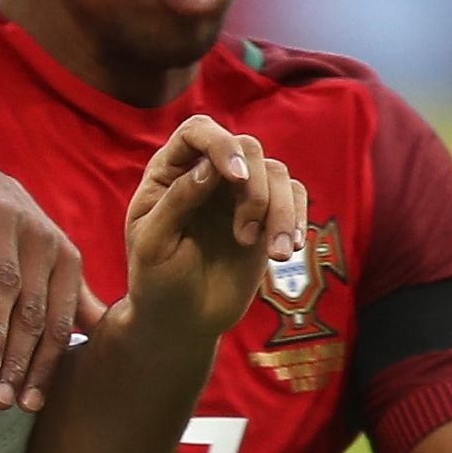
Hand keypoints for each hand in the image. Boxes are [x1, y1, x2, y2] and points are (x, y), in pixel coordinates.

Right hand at [0, 154, 91, 411]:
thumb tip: (100, 342)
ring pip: (6, 282)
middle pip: (32, 311)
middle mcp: (41, 238)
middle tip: (0, 400)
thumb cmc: (7, 230)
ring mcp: (8, 217)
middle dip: (18, 360)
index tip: (29, 406)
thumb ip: (70, 301)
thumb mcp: (45, 262)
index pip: (58, 324)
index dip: (45, 367)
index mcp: (65, 260)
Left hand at [114, 113, 303, 346]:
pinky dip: (298, 219)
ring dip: (281, 211)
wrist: (181, 321)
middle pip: (246, 148)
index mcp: (170, 172)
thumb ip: (177, 202)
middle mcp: (208, 173)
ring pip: (276, 173)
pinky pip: (295, 197)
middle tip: (244, 236)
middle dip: (254, 189)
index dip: (220, 144)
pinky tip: (290, 250)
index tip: (236, 177)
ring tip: (276, 254)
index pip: (198, 131)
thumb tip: (210, 168)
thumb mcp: (154, 244)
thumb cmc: (157, 282)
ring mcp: (238, 194)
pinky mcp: (266, 216)